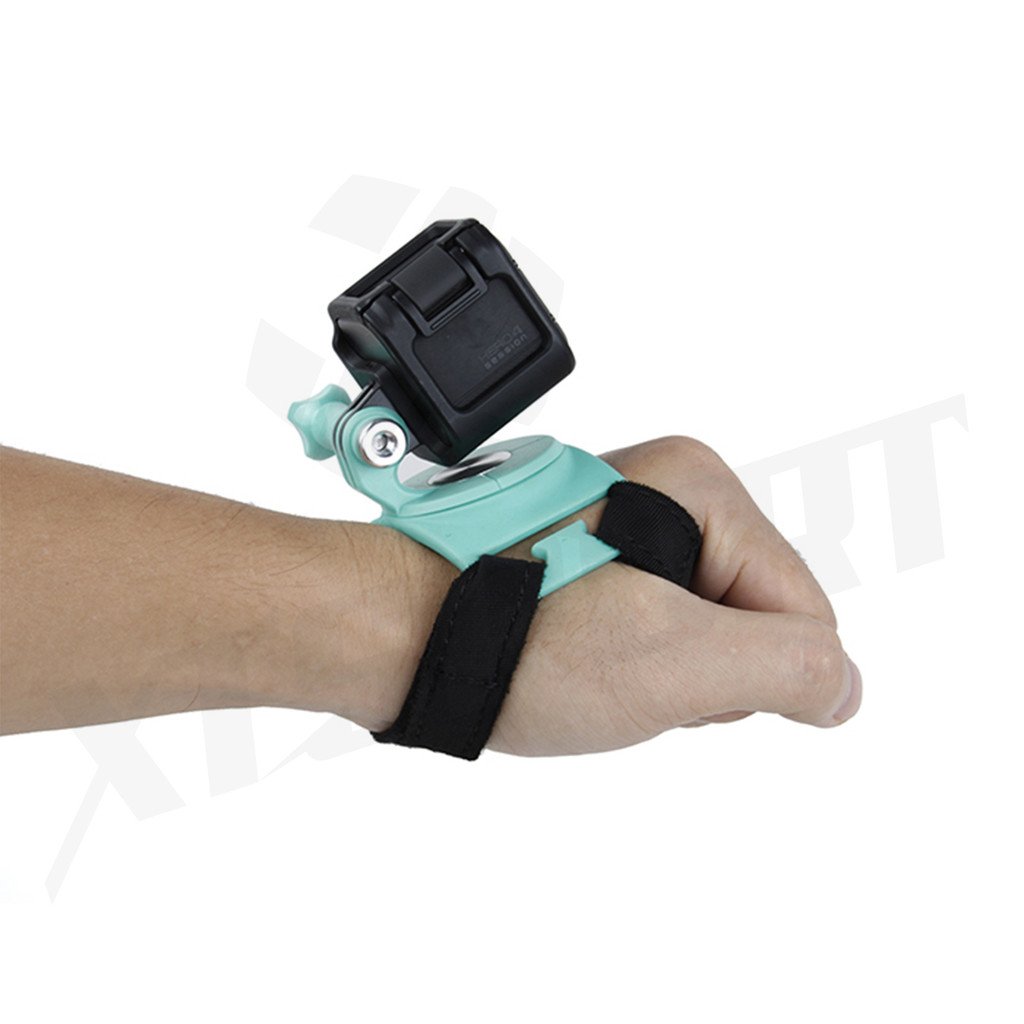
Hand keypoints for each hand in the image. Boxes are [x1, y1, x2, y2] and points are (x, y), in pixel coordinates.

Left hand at [485, 436, 860, 755]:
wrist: (395, 631)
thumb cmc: (520, 637)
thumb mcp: (674, 662)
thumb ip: (785, 670)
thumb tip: (843, 688)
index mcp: (700, 487)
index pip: (802, 610)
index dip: (751, 675)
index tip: (669, 676)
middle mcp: (667, 488)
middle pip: (752, 617)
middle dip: (700, 672)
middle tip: (621, 667)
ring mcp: (627, 521)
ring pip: (702, 630)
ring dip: (661, 672)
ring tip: (590, 663)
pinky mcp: (594, 555)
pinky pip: (653, 625)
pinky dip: (628, 660)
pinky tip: (578, 659)